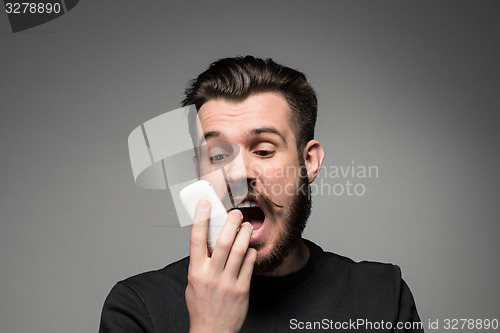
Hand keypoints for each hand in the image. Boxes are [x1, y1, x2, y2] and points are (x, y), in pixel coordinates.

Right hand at [186, 199, 256, 332]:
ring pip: (240, 250)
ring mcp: (228, 282)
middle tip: (236, 213)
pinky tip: (250, 249)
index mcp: (196, 271)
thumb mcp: (193, 282)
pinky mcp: (242, 289)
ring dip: (245, 234)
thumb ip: (200, 263)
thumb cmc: (201, 306)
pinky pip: (249, 264)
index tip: (205, 203)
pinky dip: (251, 252)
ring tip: (246, 226)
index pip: (196, 239)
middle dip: (231, 222)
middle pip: (223, 241)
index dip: (200, 218)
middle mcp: (211, 275)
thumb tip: (209, 241)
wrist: (211, 332)